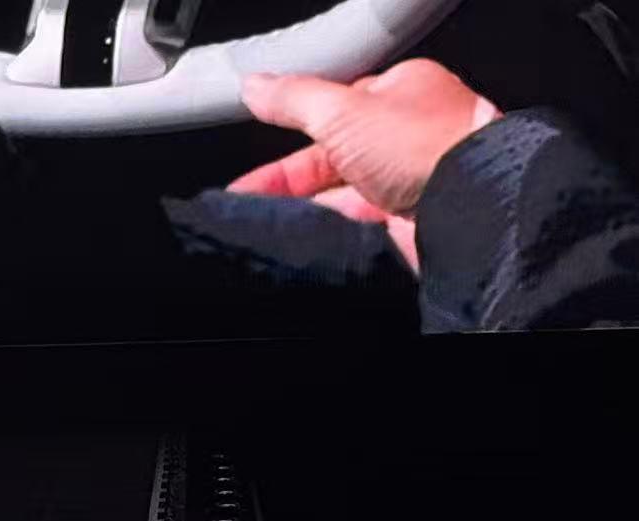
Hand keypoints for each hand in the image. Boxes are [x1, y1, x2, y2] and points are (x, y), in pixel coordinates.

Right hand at [230, 60, 502, 269]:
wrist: (473, 206)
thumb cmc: (427, 145)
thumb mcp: (342, 110)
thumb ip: (295, 98)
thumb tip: (257, 86)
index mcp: (401, 94)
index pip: (336, 108)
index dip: (295, 128)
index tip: (258, 147)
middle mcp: (409, 135)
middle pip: (332, 155)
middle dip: (288, 178)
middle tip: (249, 196)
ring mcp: (409, 179)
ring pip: (340, 192)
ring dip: (304, 205)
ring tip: (270, 217)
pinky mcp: (408, 220)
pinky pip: (354, 221)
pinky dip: (328, 226)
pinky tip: (306, 230)